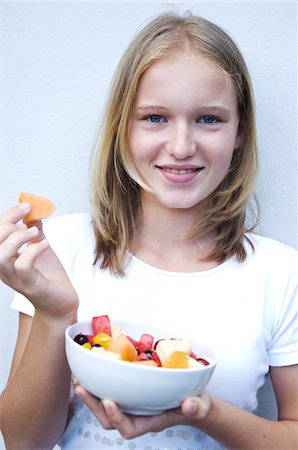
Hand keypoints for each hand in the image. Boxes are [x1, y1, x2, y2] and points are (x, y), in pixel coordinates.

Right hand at [0, 203, 78, 320]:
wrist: (62, 301)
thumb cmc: (49, 277)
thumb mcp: (40, 247)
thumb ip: (34, 231)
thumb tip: (33, 212)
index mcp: (4, 257)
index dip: (8, 215)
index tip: (27, 205)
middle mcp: (4, 269)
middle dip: (9, 222)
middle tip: (29, 215)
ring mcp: (15, 278)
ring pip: (0, 255)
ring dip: (17, 238)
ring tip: (34, 232)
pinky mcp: (30, 286)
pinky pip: (22, 266)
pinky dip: (32, 251)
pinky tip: (44, 244)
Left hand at [74, 383, 212, 438]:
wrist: (193, 399)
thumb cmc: (196, 403)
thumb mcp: (200, 405)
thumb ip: (196, 407)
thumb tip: (189, 405)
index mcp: (151, 421)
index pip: (129, 428)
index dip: (117, 418)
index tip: (110, 402)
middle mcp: (137, 415)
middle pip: (109, 419)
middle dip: (94, 405)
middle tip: (81, 387)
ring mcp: (132, 405)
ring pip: (105, 407)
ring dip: (91, 394)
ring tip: (78, 379)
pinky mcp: (129, 393)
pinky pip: (109, 391)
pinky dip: (98, 383)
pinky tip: (89, 370)